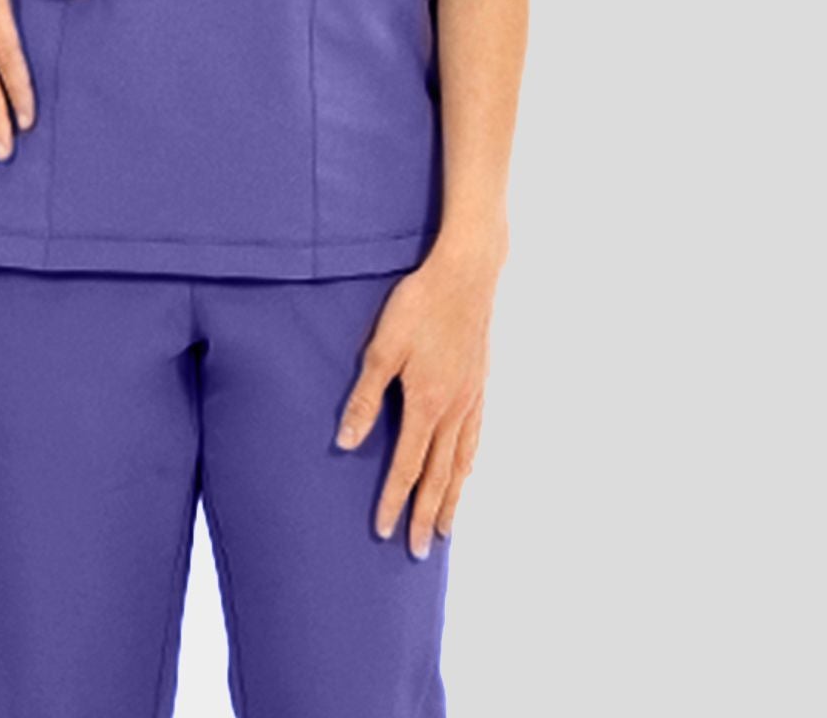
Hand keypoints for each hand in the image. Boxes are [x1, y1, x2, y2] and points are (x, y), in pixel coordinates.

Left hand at [334, 243, 496, 555]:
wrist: (467, 274)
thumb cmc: (418, 305)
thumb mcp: (382, 347)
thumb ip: (365, 397)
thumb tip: (346, 443)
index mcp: (425, 404)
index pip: (407, 466)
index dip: (395, 501)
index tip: (385, 532)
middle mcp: (453, 410)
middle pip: (438, 475)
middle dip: (427, 515)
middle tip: (419, 552)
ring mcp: (471, 398)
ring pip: (461, 462)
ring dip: (451, 498)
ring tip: (446, 528)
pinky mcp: (480, 384)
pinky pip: (475, 438)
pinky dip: (469, 464)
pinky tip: (466, 472)